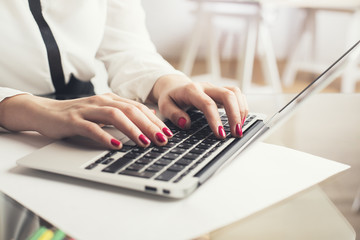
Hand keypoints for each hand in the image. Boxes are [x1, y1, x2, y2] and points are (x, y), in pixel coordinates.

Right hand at [0, 93, 173, 148]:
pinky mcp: (73, 120)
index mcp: (110, 99)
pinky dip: (105, 137)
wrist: (45, 111)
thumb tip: (150, 113)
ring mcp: (87, 110)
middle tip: (162, 140)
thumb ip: (125, 111)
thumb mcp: (104, 111)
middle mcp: (101, 101)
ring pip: (114, 116)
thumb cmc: (77, 114)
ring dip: (132, 130)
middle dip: (149, 125)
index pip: (137, 108)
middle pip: (130, 110)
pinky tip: (116, 146)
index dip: (154, 120)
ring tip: (145, 143)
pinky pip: (91, 128)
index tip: (167, 133)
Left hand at [149, 75, 248, 137]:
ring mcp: (215, 88)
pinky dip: (242, 106)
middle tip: (236, 133)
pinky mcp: (221, 91)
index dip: (216, 119)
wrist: (174, 85)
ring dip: (241, 110)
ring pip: (235, 92)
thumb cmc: (170, 97)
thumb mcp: (164, 106)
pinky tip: (240, 120)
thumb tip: (186, 123)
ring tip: (239, 128)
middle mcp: (206, 87)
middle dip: (234, 115)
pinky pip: (237, 94)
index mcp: (191, 90)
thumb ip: (173, 114)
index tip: (220, 134)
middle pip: (227, 95)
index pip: (208, 104)